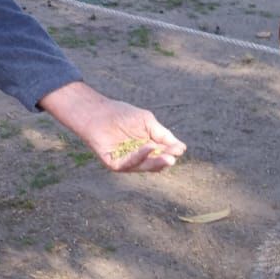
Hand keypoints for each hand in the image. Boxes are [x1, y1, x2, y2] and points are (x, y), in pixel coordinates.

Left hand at [36, 81, 185, 172]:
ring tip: (166, 156)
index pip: (162, 154)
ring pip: (143, 166)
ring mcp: (125, 162)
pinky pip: (128, 164)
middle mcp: (137, 157)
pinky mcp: (114, 163)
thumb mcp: (147, 122)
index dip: (171, 152)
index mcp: (146, 147)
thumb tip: (182, 148)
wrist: (98, 112)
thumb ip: (163, 135)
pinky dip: (139, 157)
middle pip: (154, 164)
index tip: (180, 149)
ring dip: (155, 161)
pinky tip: (148, 147)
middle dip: (164, 161)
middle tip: (173, 158)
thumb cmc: (122, 114)